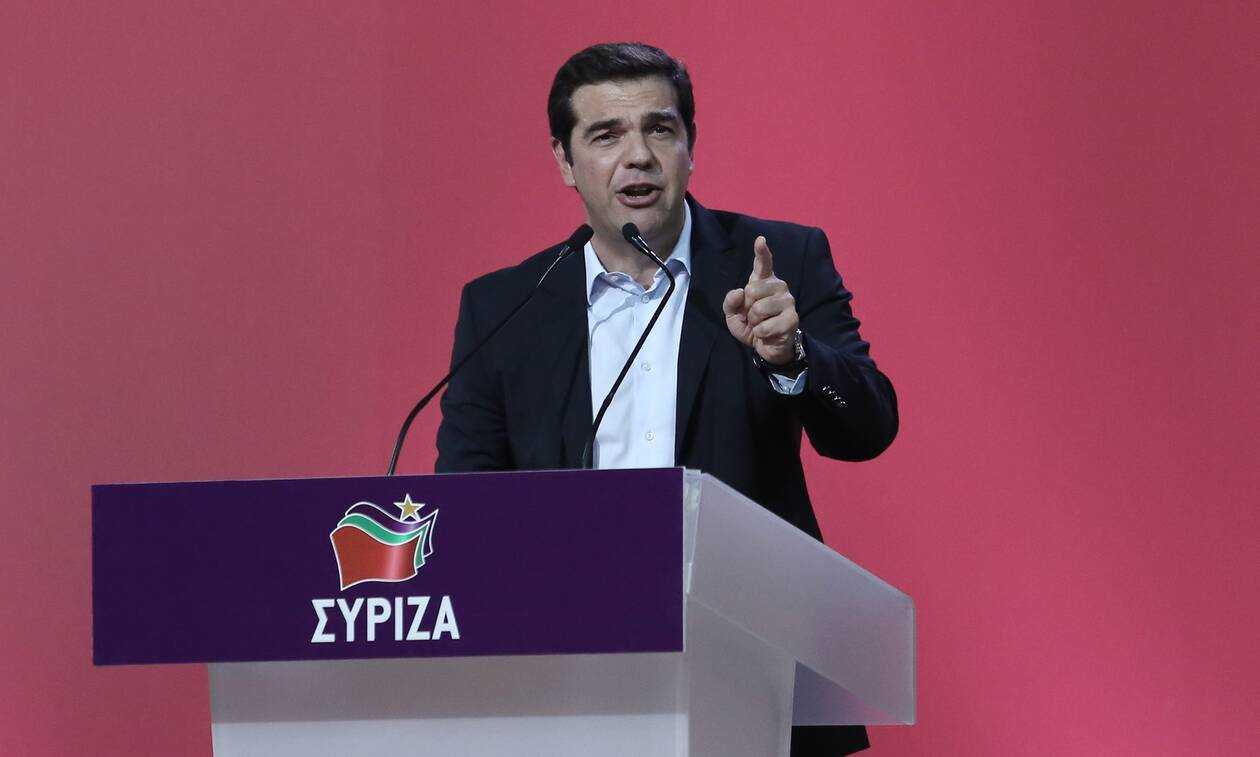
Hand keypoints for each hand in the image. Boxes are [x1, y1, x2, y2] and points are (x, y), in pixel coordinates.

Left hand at [723, 236, 798, 365]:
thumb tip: (739, 292)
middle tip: (753, 316)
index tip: (760, 240)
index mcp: (764, 281)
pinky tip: (767, 334)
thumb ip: (730, 302)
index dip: (761, 252)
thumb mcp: (733, 314)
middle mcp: (779, 286)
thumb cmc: (751, 325)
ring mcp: (788, 301)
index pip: (763, 263)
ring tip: (761, 324)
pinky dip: (760, 334)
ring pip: (759, 309)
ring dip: (754, 322)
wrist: (767, 346)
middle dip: (747, 308)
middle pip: (752, 290)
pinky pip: (765, 326)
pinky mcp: (793, 318)